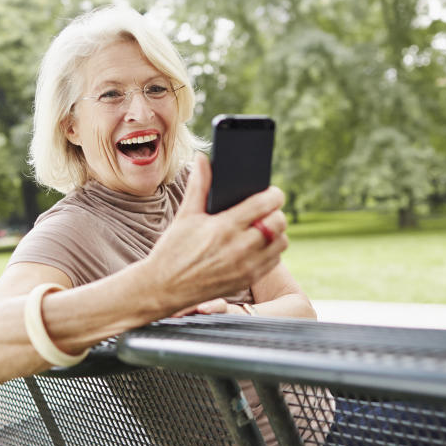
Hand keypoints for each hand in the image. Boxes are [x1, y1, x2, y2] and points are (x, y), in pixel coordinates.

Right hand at [143, 153, 287, 314]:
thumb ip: (198, 185)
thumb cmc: (173, 249)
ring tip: (263, 227)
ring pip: (281, 242)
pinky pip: (274, 261)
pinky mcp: (247, 281)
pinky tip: (258, 245)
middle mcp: (239, 248)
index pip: (264, 204)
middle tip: (266, 210)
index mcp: (224, 227)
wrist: (164, 288)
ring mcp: (245, 267)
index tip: (272, 192)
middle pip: (278, 223)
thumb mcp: (185, 215)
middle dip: (275, 213)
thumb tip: (202, 158)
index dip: (274, 194)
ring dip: (277, 232)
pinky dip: (272, 251)